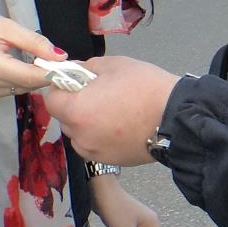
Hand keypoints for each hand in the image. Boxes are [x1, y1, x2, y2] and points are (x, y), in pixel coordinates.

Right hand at [0, 10, 58, 100]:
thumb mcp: (4, 26)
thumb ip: (33, 42)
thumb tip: (61, 56)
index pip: (29, 76)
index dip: (51, 73)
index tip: (69, 66)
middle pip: (28, 85)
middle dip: (45, 74)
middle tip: (58, 59)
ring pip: (23, 89)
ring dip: (34, 77)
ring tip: (39, 59)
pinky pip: (13, 90)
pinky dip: (22, 80)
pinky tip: (20, 66)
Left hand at [43, 55, 179, 164]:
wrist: (176, 118)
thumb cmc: (145, 87)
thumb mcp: (114, 65)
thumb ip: (86, 67)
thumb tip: (75, 71)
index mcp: (76, 111)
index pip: (51, 100)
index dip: (61, 88)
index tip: (75, 82)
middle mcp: (80, 137)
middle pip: (65, 118)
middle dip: (75, 105)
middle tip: (98, 94)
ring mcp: (95, 152)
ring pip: (79, 134)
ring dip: (87, 122)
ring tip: (112, 110)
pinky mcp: (110, 161)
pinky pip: (95, 145)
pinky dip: (101, 136)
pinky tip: (120, 124)